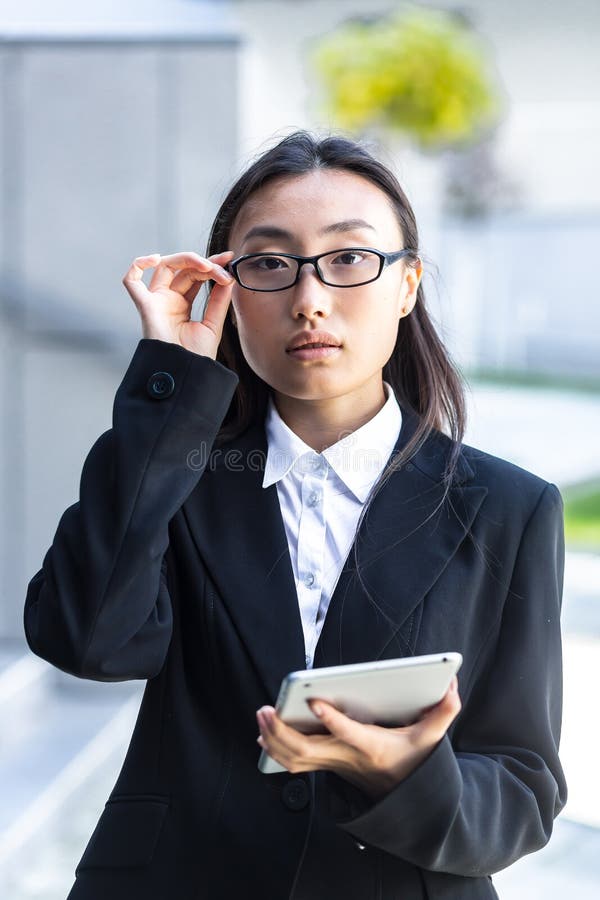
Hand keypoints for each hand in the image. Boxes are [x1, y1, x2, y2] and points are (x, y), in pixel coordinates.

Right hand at [122, 250, 234, 358]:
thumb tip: (228, 278)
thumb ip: (219, 301)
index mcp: (182, 305)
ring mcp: (156, 301)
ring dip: (186, 260)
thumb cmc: (196, 356)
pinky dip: (138, 265)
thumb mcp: (213, 324)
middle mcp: (167, 300)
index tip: (228, 260)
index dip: (211, 265)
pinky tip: (155, 258)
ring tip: (207, 265)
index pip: (195, 275)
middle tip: (222, 265)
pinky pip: (131, 281)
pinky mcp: (146, 306)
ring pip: (164, 267)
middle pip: (182, 269)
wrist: (186, 373)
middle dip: (204, 262)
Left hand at [256, 677, 460, 800]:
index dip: (332, 720)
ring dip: (273, 739)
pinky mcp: (325, 766)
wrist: (403, 797)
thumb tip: (452, 683)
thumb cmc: (413, 760)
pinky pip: (294, 763)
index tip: (315, 701)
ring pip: (295, 759)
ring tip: (262, 714)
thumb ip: (445, 711)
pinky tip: (264, 731)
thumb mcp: (432, 738)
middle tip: (266, 708)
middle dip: (281, 731)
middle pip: (307, 751)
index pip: (349, 736)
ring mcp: (333, 766)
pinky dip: (275, 749)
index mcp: (373, 747)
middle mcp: (348, 759)